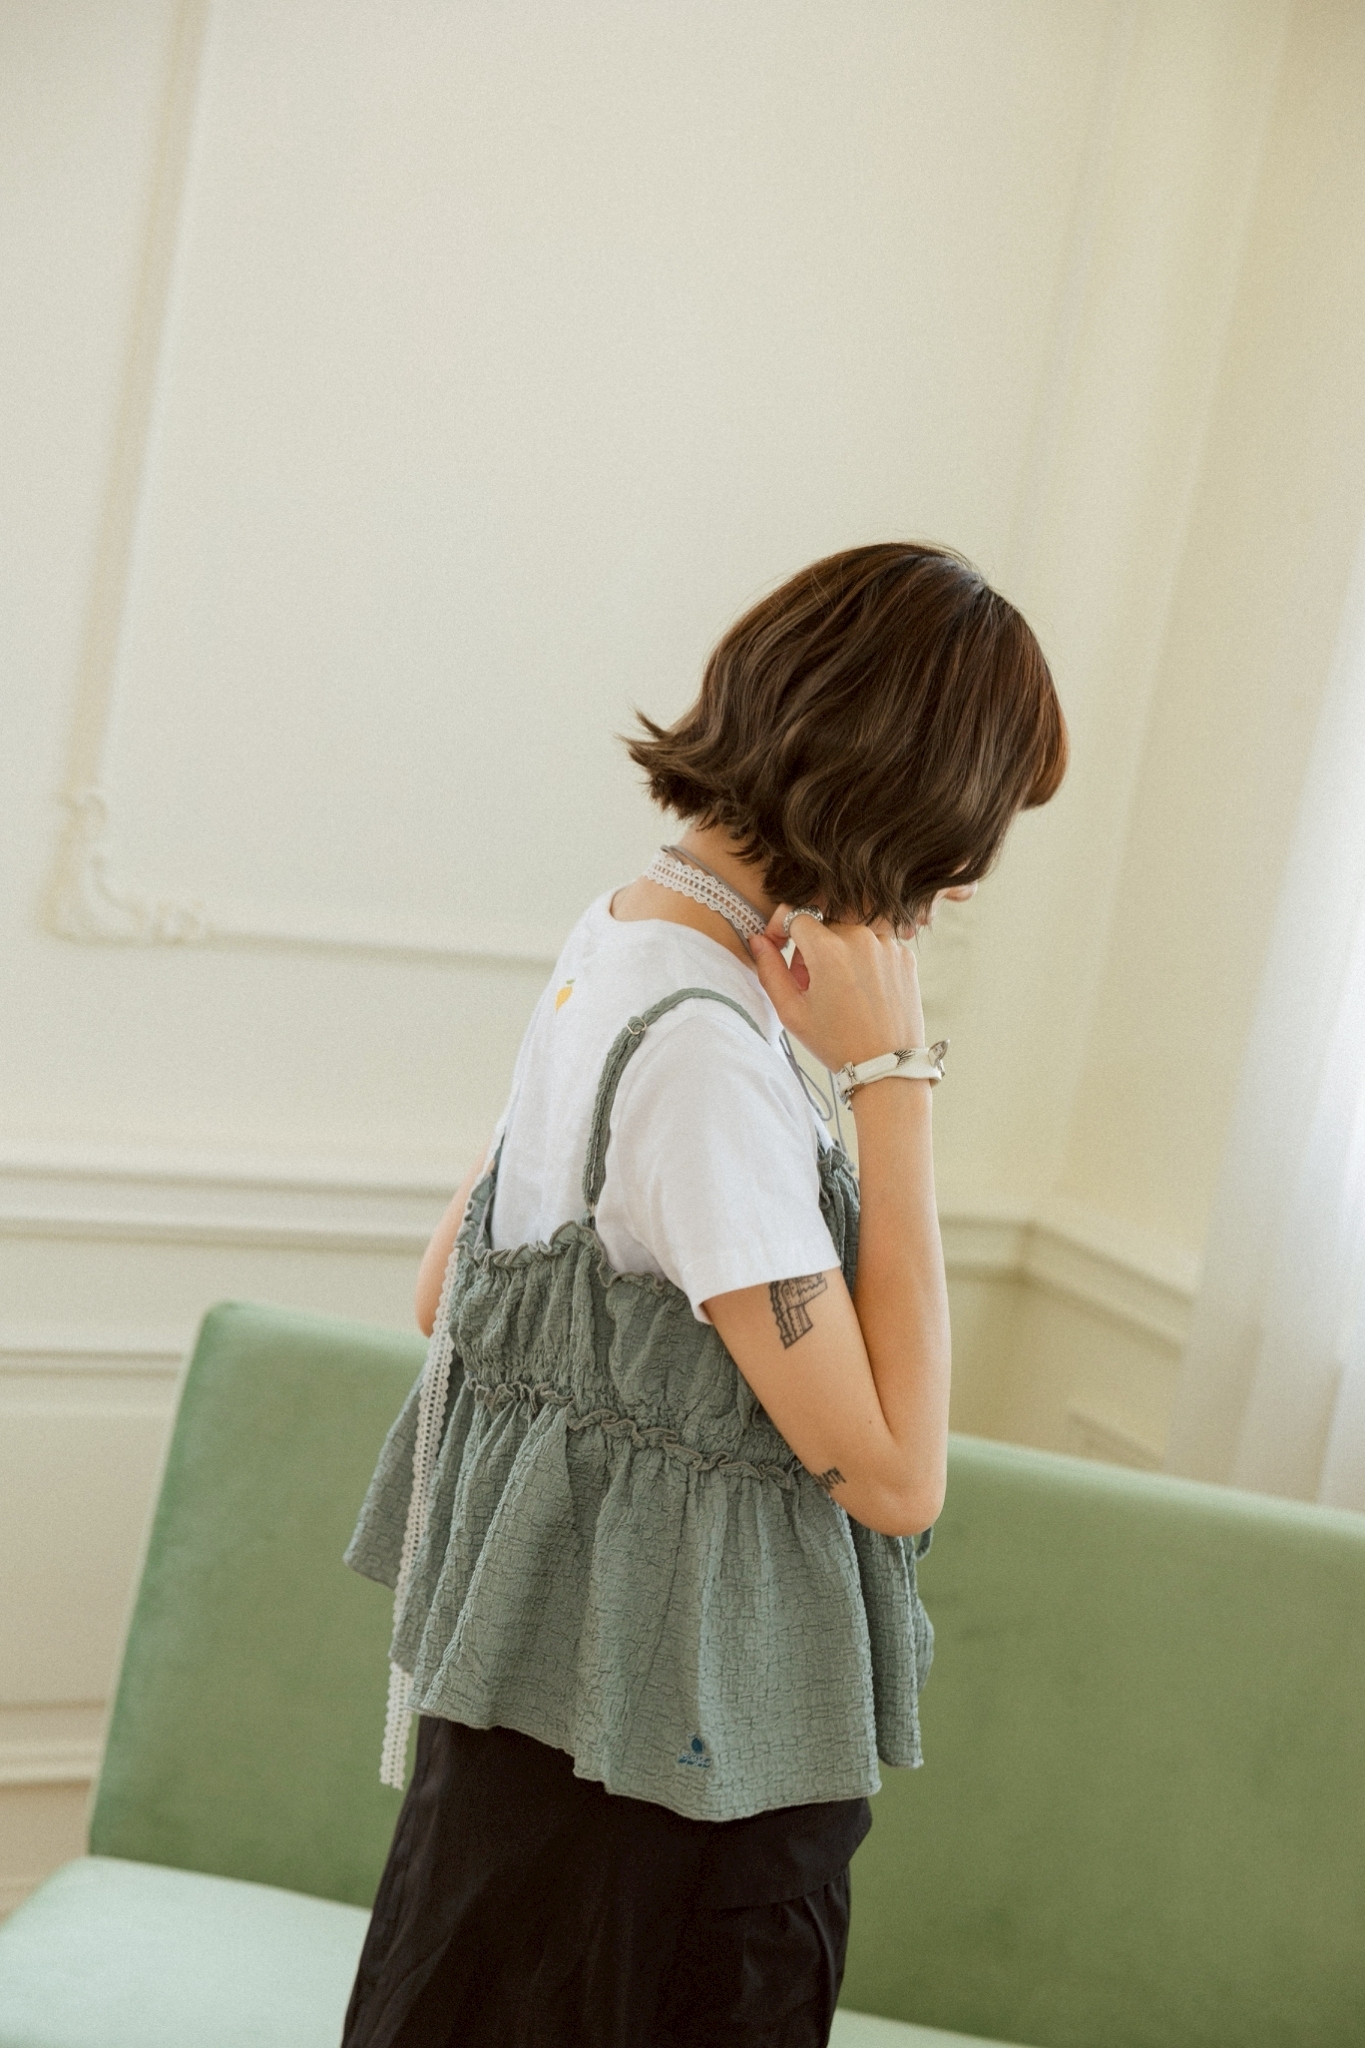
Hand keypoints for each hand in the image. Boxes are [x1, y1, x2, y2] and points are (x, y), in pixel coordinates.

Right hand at [748, 908, 926, 1072]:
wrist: (887, 1065)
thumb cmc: (836, 1043)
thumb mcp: (792, 1011)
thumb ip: (770, 970)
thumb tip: (758, 940)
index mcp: (829, 950)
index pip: (796, 915)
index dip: (782, 929)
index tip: (778, 945)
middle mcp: (861, 939)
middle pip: (823, 926)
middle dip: (810, 948)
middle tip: (809, 984)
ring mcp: (887, 946)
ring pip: (849, 935)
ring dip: (837, 954)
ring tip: (837, 991)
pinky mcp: (904, 956)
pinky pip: (874, 946)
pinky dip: (863, 961)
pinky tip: (861, 992)